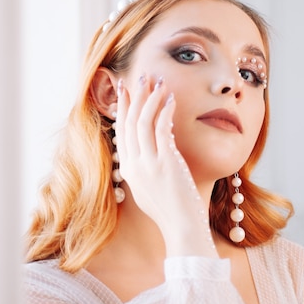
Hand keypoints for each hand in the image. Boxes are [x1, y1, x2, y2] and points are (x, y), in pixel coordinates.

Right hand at [114, 74, 216, 256]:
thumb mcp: (149, 189)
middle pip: (129, 123)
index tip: (126, 91)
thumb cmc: (170, 210)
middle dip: (133, 97)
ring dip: (149, 98)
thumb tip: (150, 148)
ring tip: (157, 81)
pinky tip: (170, 99)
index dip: (123, 109)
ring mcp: (148, 164)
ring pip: (143, 122)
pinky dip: (164, 111)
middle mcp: (133, 165)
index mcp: (128, 171)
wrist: (181, 227)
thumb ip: (145, 168)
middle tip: (138, 77)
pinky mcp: (165, 162)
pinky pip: (161, 129)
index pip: (121, 132)